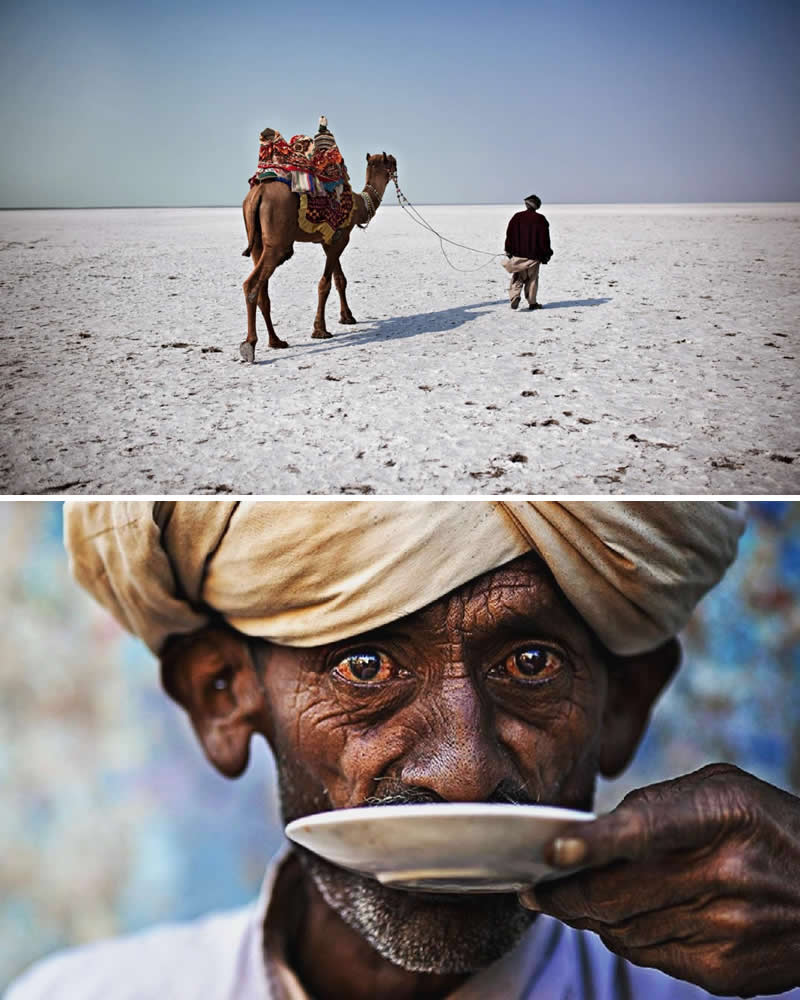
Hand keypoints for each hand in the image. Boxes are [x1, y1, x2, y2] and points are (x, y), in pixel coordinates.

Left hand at [520, 764, 799, 996]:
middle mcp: (725, 875)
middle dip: (565, 893)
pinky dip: (626, 937)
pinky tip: (626, 917)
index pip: (646, 830)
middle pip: (617, 895)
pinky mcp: (726, 973)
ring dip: (592, 916)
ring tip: (578, 897)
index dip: (594, 843)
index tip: (553, 851)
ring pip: (624, 930)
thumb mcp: (721, 789)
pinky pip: (649, 956)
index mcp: (721, 816)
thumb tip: (593, 838)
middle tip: (537, 887)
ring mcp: (727, 930)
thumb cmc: (765, 827)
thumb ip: (656, 805)